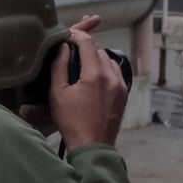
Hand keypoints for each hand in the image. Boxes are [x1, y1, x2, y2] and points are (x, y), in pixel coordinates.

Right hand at [49, 16, 126, 148]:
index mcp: (94, 75)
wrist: (92, 146)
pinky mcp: (124, 94)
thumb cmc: (71, 122)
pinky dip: (106, 70)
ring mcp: (121, 86)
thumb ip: (59, 66)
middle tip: (73, 54)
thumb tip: (63, 47)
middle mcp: (111, 77)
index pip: (88, 43)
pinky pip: (116, 73)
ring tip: (84, 68)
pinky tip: (95, 79)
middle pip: (99, 51)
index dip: (77, 36)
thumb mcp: (58, 94)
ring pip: (109, 61)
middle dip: (86, 49)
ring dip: (97, 60)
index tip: (69, 36)